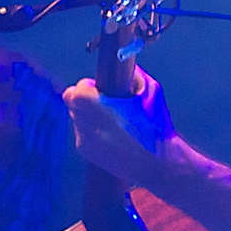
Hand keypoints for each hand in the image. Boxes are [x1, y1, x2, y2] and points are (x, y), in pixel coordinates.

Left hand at [63, 65, 176, 182]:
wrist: (158, 163)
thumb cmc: (156, 126)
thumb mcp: (151, 92)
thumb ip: (135, 75)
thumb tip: (126, 66)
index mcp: (96, 107)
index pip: (77, 89)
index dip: (88, 86)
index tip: (101, 89)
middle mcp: (85, 124)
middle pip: (71, 103)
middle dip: (84, 99)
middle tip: (103, 102)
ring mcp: (83, 140)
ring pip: (76, 118)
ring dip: (88, 115)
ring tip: (112, 120)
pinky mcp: (86, 153)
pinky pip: (82, 133)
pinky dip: (92, 130)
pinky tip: (112, 135)